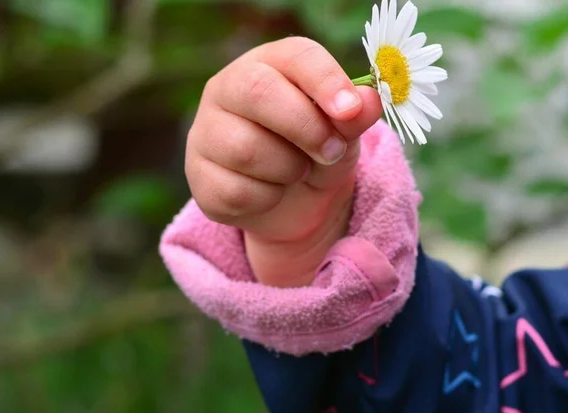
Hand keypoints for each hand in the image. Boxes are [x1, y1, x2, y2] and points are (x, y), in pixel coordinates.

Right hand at [185, 36, 382, 286]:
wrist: (292, 201)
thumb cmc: (315, 149)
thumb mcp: (344, 132)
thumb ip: (354, 116)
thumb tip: (368, 101)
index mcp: (269, 63)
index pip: (295, 55)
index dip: (325, 80)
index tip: (351, 110)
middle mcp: (227, 87)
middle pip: (258, 93)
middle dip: (307, 128)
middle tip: (332, 151)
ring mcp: (205, 131)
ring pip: (246, 149)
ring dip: (289, 169)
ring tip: (297, 170)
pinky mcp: (198, 175)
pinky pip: (236, 191)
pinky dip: (267, 199)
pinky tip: (271, 191)